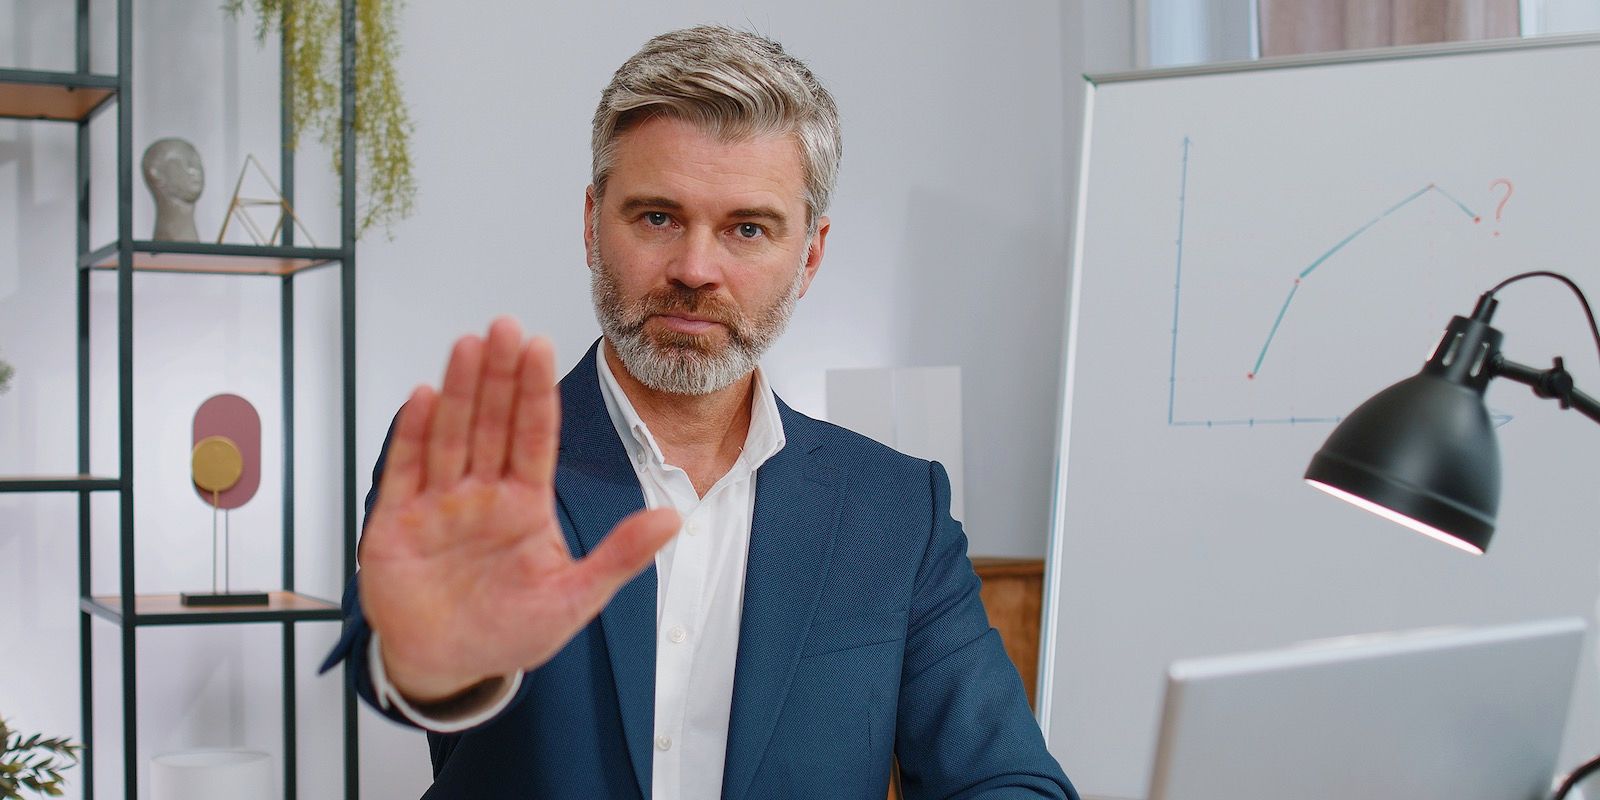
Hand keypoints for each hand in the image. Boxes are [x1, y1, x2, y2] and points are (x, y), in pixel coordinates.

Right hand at [358, 318, 679, 702]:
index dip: (536, 392)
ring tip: (469, 345)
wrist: (447, 667)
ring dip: (459, 390)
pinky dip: (412, 435)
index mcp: (524, 503)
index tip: (541, 347)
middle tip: (506, 327)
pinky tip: (424, 397)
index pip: (533, 435)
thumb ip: (621, 557)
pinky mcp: (397, 522)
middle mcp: (482, 493)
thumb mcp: (575, 598)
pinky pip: (406, 471)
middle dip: (498, 375)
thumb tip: (672, 518)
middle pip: (491, 422)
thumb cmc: (509, 632)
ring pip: (451, 435)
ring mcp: (439, 504)